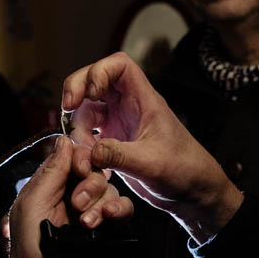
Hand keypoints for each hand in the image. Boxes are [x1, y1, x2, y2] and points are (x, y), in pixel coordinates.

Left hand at [7, 137, 131, 257]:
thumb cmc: (32, 247)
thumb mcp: (33, 201)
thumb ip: (51, 170)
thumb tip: (64, 140)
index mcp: (51, 187)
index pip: (72, 158)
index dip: (80, 158)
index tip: (80, 168)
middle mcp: (72, 196)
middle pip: (94, 171)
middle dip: (89, 185)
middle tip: (76, 204)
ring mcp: (92, 212)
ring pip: (109, 189)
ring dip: (99, 203)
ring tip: (85, 224)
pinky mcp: (110, 228)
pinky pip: (123, 208)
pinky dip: (118, 210)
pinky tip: (107, 220)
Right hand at [62, 52, 242, 243]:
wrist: (192, 192)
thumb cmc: (183, 170)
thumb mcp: (151, 163)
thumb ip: (120, 155)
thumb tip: (91, 151)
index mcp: (144, 100)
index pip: (119, 65)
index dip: (98, 72)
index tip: (89, 94)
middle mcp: (129, 107)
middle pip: (95, 82)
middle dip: (76, 92)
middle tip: (66, 110)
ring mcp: (120, 123)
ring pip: (88, 110)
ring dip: (78, 128)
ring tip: (82, 154)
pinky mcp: (115, 142)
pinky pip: (89, 134)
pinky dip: (82, 145)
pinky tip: (86, 163)